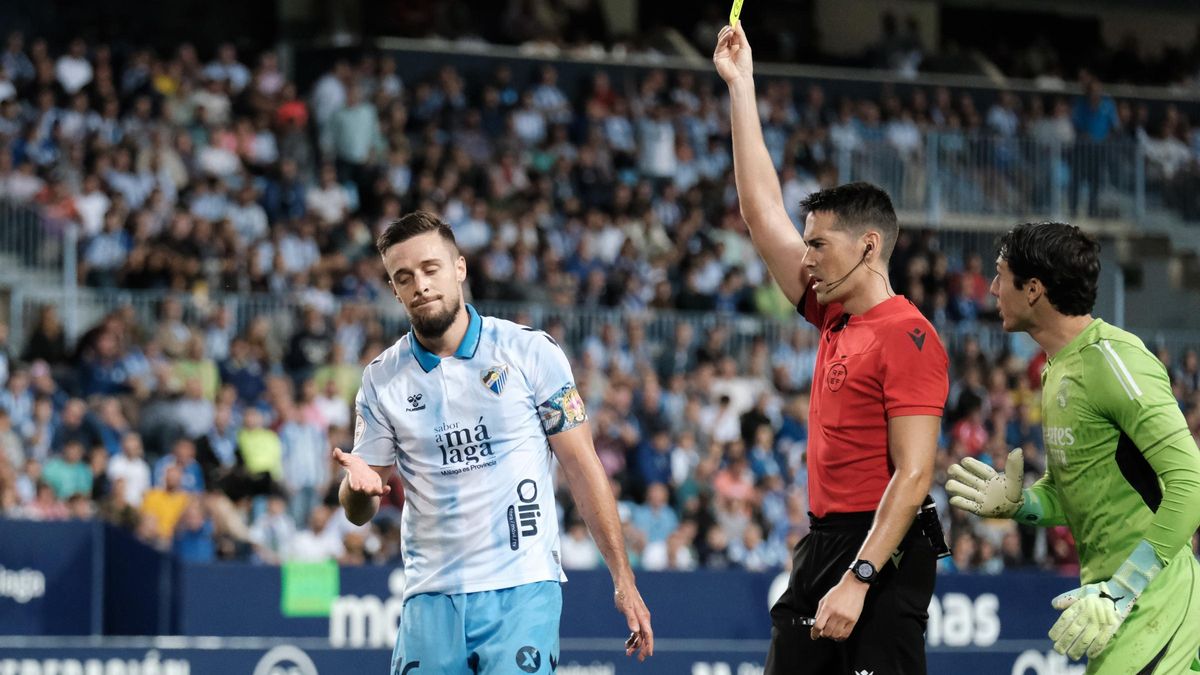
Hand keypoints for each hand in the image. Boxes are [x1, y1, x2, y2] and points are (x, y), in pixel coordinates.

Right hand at [332, 447, 389, 495]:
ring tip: (379, 491)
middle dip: (365, 489)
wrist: (360, 473)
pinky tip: (387, 488)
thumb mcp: (346, 460)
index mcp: (353, 479)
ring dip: (376, 491)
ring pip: (372, 491)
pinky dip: (384, 491)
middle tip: (367, 490)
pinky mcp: (376, 487)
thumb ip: (340, 457)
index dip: (354, 484)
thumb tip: (335, 450)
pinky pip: (381, 491)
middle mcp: (361, 485)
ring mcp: (369, 487)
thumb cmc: (352, 466)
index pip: (353, 482)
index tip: (355, 487)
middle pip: (363, 488)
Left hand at [614, 584, 653, 660]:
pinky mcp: (635, 617)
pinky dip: (632, 638)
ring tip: (628, 653)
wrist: (624, 585)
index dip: (649, 645)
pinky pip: (636, 631)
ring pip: (640, 635)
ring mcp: (640, 618)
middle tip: (639, 659)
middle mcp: (644, 619)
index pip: (648, 634)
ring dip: (636, 645)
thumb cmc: (624, 594)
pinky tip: (627, 644)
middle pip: (646, 637)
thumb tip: (635, 630)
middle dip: (643, 648)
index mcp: (643, 617)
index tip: (648, 654)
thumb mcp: (626, 606)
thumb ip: (631, 618)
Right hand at [713, 21, 753, 84]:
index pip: (732, 34)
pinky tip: (729, 34)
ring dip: (726, 32)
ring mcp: (722, 52)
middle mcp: (728, 49)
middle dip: (728, 28)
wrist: (741, 76)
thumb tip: (737, 21)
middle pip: (725, 34)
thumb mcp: (745, 46)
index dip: (733, 27)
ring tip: (731, 30)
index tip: (734, 19)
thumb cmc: (745, 64)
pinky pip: (719, 44)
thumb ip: (740, 34)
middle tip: (732, 24)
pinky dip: (724, 38)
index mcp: (735, 47)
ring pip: (721, 37)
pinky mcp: (717, 56)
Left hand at [810, 573, 868, 640]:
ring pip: (836, 635)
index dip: (814, 633)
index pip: (818, 625)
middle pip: (827, 632)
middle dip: (823, 634)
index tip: (814, 636)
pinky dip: (840, 637)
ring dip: (831, 636)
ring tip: (831, 633)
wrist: (853, 587)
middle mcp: (836, 614)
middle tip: (822, 632)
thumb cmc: (839, 592)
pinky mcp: (853, 621)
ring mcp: (845, 618)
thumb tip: (815, 624)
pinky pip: (846, 634)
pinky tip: (838, 635)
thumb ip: (819, 612)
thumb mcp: (824, 599)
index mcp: (827, 608)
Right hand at [946, 448, 1022, 517]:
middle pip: (959, 473)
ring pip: (957, 487)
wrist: (1016, 509)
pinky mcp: (976, 509)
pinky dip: (957, 501)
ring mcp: (976, 496)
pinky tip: (956, 499)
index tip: (966, 462)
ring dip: (954, 486)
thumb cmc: (1014, 492)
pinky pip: (963, 504)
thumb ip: (1015, 468)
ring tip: (954, 487)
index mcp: (987, 475)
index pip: (971, 464)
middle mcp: (978, 483)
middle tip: (955, 472)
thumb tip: (1018, 450)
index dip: (970, 463)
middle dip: (956, 471)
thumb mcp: (1016, 480)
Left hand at [1048, 540, 1161, 659]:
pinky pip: (1101, 641)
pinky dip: (1095, 650)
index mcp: (1080, 605)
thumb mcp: (1080, 593)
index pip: (1065, 619)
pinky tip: (1089, 655)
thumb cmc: (1096, 593)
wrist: (1119, 591)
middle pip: (1073, 631)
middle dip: (1064, 643)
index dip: (1058, 629)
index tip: (1052, 637)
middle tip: (1058, 650)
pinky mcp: (1111, 628)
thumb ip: (1067, 600)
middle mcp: (1088, 614)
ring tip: (1071, 655)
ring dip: (1077, 649)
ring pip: (1086, 639)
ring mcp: (1100, 622)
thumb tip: (1054, 605)